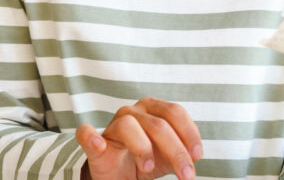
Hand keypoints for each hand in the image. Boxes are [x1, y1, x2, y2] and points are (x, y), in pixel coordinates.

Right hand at [76, 97, 202, 179]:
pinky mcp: (93, 142)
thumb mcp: (168, 156)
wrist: (118, 176)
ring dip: (142, 148)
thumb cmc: (145, 160)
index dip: (189, 133)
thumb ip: (182, 152)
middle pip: (157, 124)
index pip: (175, 113)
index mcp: (153, 109)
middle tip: (186, 175)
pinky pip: (86, 133)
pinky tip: (99, 145)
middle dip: (176, 151)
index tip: (197, 156)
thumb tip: (195, 155)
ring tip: (149, 169)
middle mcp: (133, 112)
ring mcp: (111, 126)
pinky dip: (91, 137)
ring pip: (128, 125)